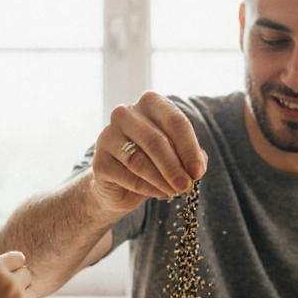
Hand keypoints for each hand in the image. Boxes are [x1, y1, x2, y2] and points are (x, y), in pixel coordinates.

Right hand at [90, 91, 207, 212]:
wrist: (121, 185)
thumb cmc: (155, 161)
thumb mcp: (178, 154)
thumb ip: (191, 155)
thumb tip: (197, 166)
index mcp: (150, 103)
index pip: (175, 121)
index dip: (189, 148)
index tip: (198, 172)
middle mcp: (125, 113)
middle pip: (156, 140)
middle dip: (175, 167)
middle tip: (186, 186)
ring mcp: (108, 135)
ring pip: (140, 160)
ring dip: (162, 180)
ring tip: (176, 192)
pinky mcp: (99, 161)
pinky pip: (128, 176)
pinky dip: (148, 188)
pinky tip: (160, 194)